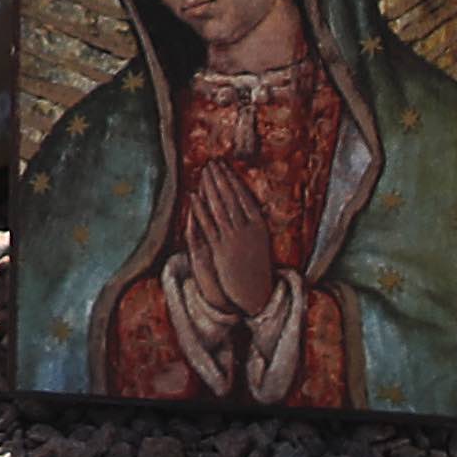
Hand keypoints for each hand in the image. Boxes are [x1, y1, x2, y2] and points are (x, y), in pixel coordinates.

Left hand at [183, 165, 285, 324]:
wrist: (256, 294)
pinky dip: (201, 209)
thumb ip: (254, 224)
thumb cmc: (258, 268)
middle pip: (230, 197)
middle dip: (219, 178)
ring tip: (203, 173)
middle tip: (210, 162)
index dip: (232, 179)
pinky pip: (209, 225)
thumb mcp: (261, 243)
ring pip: (219, 207)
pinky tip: (194, 196)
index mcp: (259, 226)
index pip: (243, 195)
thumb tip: (252, 207)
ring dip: (210, 188)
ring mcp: (233, 239)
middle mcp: (247, 229)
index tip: (224, 166)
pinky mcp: (221, 249)